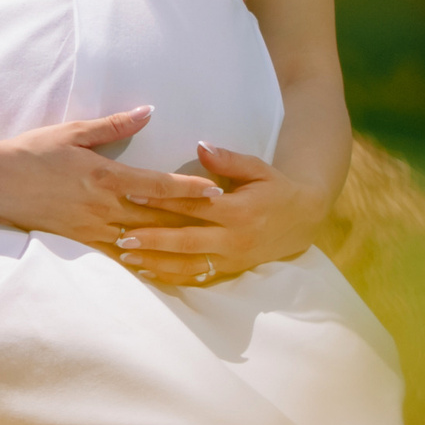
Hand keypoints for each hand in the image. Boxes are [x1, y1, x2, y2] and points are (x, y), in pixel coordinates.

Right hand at [0, 105, 222, 242]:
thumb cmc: (32, 151)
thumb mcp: (72, 131)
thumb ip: (113, 125)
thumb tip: (148, 112)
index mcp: (104, 177)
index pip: (157, 186)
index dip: (189, 189)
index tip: (217, 191)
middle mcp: (103, 207)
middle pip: (157, 218)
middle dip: (192, 222)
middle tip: (224, 225)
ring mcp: (91, 229)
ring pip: (141, 242)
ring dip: (172, 245)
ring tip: (203, 250)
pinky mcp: (79, 242)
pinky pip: (117, 257)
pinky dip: (142, 262)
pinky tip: (161, 267)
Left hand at [114, 141, 326, 286]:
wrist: (303, 221)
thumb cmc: (275, 188)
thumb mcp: (259, 167)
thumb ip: (229, 159)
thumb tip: (201, 146)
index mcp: (239, 210)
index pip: (193, 205)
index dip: (162, 200)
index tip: (132, 193)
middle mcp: (234, 238)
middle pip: (186, 241)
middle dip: (152, 240)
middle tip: (120, 236)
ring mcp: (232, 259)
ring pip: (188, 265)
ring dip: (156, 262)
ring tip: (125, 257)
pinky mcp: (230, 270)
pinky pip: (197, 277)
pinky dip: (170, 276)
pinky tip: (146, 271)